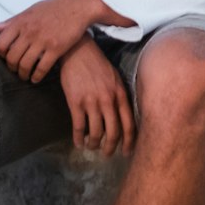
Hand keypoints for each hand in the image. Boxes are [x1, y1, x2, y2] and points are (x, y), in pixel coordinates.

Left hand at [0, 0, 97, 82]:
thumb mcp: (31, 10)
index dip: (1, 54)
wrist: (79, 6)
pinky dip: (37, 77)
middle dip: (12, 67)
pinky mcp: (56, 49)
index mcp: (21, 21)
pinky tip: (36, 78)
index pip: (0, 44)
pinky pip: (41, 68)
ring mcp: (43, 41)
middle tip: (16, 70)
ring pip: (25, 65)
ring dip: (23, 74)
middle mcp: (29, 32)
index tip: (6, 57)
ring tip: (26, 76)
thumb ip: (12, 21)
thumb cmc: (54, 7)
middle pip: (11, 58)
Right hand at [58, 36, 135, 156]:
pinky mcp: (76, 102)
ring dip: (94, 144)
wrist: (78, 51)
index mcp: (120, 94)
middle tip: (107, 154)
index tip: (127, 152)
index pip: (129, 124)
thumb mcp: (115, 78)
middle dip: (110, 147)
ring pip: (96, 133)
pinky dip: (78, 138)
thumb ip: (119, 96)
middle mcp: (108, 100)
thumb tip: (122, 116)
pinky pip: (79, 127)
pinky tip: (78, 142)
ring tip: (91, 146)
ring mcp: (92, 102)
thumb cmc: (97, 64)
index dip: (129, 142)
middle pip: (113, 133)